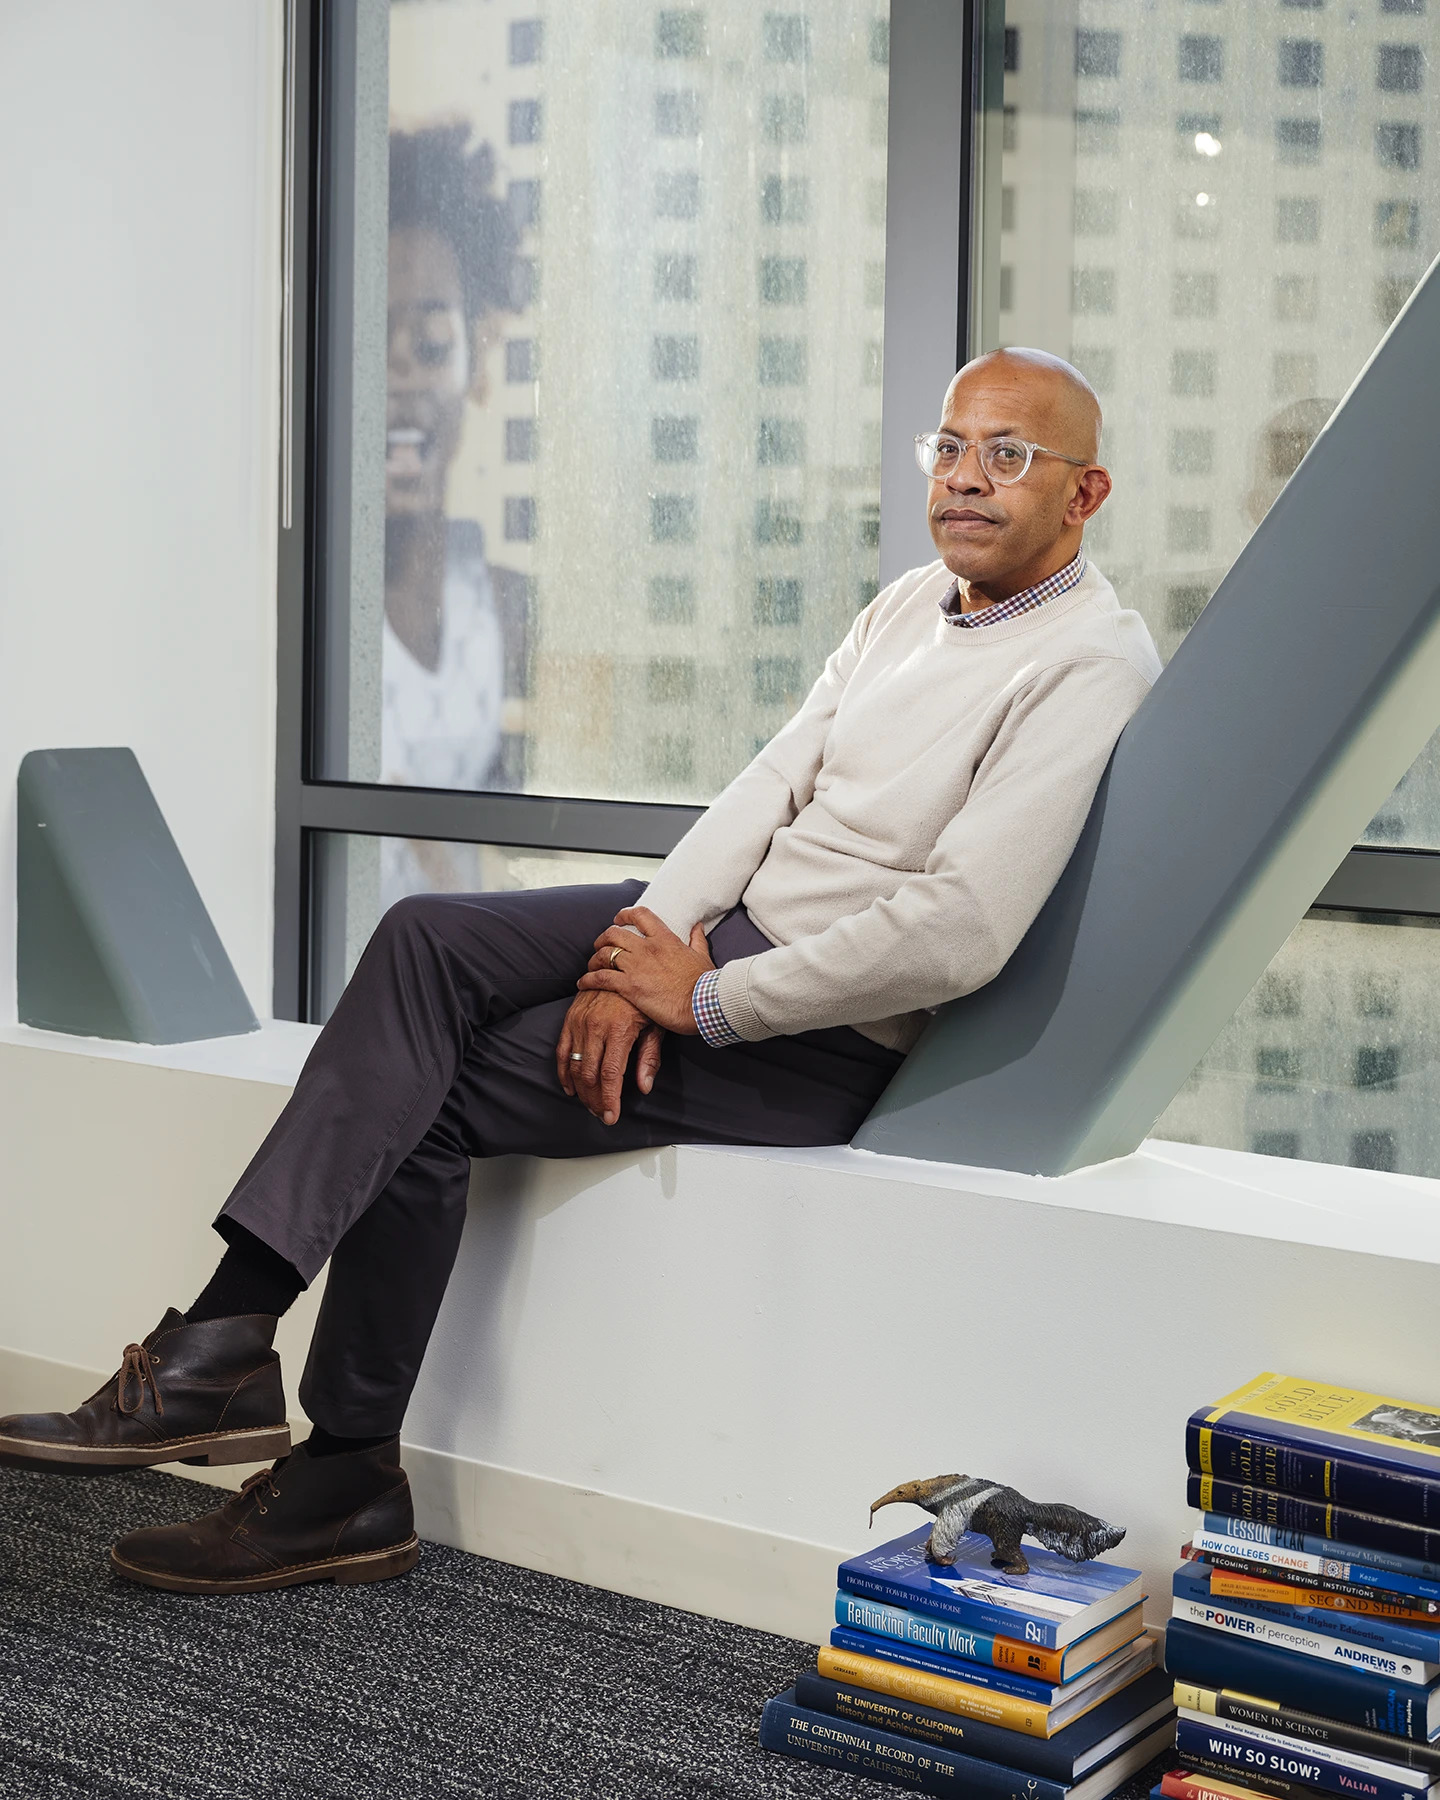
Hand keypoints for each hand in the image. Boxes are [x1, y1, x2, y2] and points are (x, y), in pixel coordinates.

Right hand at [555, 991, 664, 1125]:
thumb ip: (649, 1058)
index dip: (609, 1099)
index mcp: (619, 1029)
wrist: (625, 968)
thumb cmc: (645, 999)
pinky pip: (562, 1051)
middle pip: (589, 1075)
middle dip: (595, 1100)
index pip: (610, 1075)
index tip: (611, 1117)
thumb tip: (644, 1087)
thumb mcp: (656, 1025)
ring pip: (574, 1066)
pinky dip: (564, 1072)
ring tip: (590, 1104)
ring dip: (581, 1090)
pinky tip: (571, 1087)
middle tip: (602, 1114)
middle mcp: (595, 1026)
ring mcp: (579, 1022)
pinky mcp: (570, 1018)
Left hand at [577, 907, 714, 1033]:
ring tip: (591, 966)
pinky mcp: (629, 986)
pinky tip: (583, 983)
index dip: (625, 914)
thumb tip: (697, 926)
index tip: (619, 918)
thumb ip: (697, 940)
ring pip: (604, 954)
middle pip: (614, 933)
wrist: (704, 1004)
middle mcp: (647, 948)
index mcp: (665, 939)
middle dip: (603, 938)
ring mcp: (636, 967)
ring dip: (594, 959)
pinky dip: (589, 979)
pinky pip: (601, 978)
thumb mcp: (703, 956)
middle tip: (600, 946)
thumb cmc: (706, 983)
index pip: (640, 916)